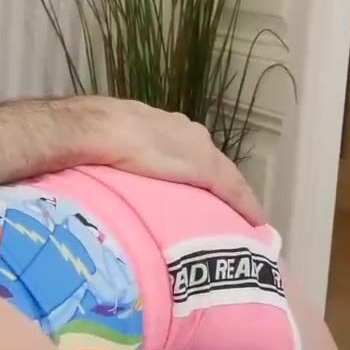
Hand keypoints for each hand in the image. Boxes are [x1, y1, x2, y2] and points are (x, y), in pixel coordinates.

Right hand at [56, 96, 266, 223]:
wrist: (97, 130)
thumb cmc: (94, 136)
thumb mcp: (114, 146)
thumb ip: (122, 156)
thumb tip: (110, 172)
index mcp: (166, 127)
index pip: (193, 153)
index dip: (202, 174)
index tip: (208, 194)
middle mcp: (189, 134)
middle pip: (214, 163)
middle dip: (221, 184)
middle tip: (225, 208)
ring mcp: (199, 150)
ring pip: (227, 176)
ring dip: (234, 195)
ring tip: (239, 215)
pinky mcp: (206, 169)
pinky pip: (233, 190)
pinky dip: (245, 206)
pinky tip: (254, 221)